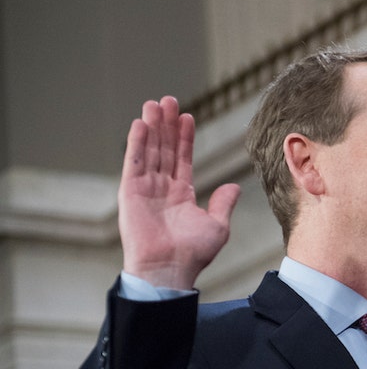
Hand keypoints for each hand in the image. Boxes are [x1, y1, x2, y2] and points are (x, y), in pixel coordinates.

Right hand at [118, 96, 239, 289]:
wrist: (170, 269)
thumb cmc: (193, 253)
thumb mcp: (217, 225)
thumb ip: (223, 203)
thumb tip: (233, 186)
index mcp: (181, 194)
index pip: (183, 158)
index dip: (185, 137)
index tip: (187, 116)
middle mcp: (162, 188)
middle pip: (165, 149)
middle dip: (166, 124)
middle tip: (168, 100)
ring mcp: (145, 188)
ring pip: (150, 150)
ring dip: (152, 126)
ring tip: (154, 103)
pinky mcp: (131, 192)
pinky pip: (134, 162)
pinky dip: (137, 142)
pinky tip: (141, 123)